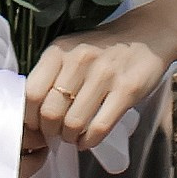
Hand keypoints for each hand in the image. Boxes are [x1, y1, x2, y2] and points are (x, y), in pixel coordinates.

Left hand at [26, 28, 171, 156]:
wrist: (145, 36)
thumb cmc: (101, 50)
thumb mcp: (69, 51)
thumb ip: (50, 75)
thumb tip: (31, 111)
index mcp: (59, 51)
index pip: (31, 93)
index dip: (30, 116)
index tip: (36, 124)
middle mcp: (79, 61)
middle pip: (51, 113)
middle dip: (50, 132)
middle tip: (56, 133)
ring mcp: (104, 75)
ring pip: (74, 123)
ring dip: (70, 138)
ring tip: (73, 136)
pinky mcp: (127, 90)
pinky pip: (100, 127)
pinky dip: (90, 141)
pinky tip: (88, 140)